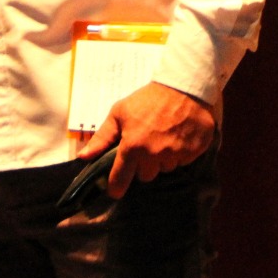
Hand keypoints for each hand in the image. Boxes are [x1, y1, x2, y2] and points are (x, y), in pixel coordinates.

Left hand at [78, 82, 215, 198]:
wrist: (184, 86)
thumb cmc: (148, 99)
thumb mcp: (120, 113)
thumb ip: (102, 138)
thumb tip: (83, 157)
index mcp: (133, 146)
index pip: (120, 179)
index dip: (115, 187)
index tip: (114, 190)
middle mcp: (154, 155)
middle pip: (146, 176)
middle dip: (144, 165)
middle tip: (146, 146)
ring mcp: (176, 154)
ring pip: (165, 168)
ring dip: (163, 158)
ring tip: (164, 138)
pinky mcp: (194, 152)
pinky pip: (183, 161)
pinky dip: (180, 152)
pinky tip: (179, 136)